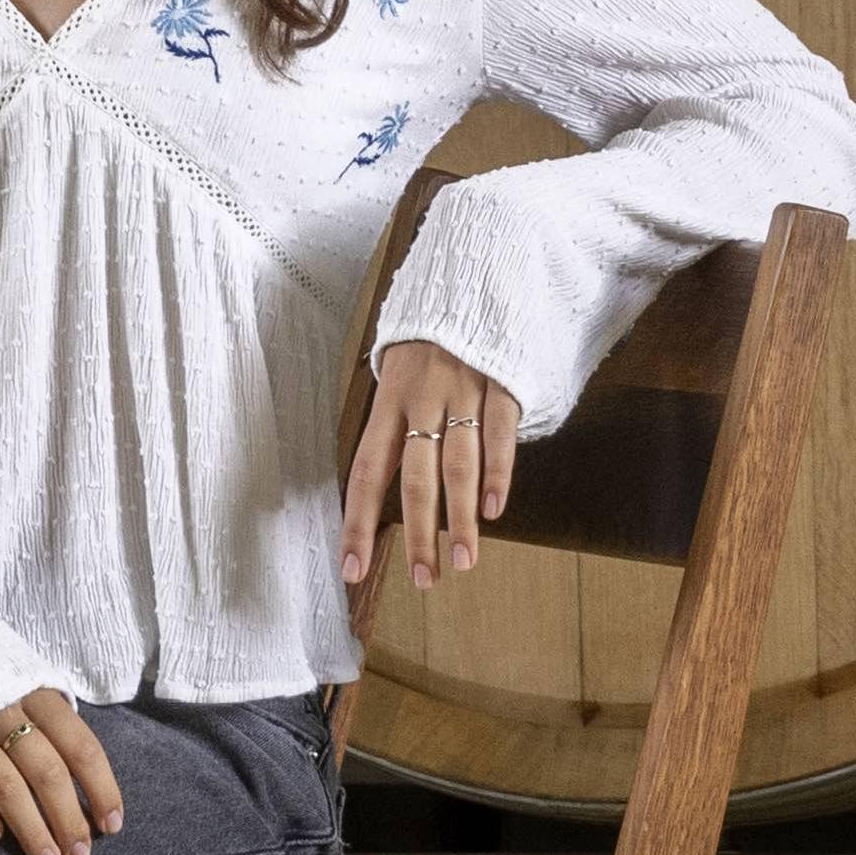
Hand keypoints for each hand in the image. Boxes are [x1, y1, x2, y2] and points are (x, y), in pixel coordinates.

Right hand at [0, 686, 122, 854]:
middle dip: (68, 820)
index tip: (111, 826)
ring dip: (31, 829)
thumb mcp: (20, 679)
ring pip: (6, 786)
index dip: (101, 789)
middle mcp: (3, 709)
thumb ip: (48, 717)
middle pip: (47, 773)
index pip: (81, 747)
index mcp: (34, 691)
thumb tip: (83, 771)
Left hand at [346, 335, 525, 586]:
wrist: (471, 275)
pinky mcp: (502, 382)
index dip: (358, 523)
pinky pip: (498, 434)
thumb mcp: (398, 376)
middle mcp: (422, 399)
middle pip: (415, 478)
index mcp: (388, 401)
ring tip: (464, 562)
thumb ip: (393, 426)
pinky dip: (497, 474)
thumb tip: (378, 490)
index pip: (366, 472)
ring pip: (458, 464)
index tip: (353, 569)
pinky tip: (494, 509)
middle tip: (424, 580)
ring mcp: (464, 390)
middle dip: (418, 535)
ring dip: (461, 519)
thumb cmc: (429, 342)